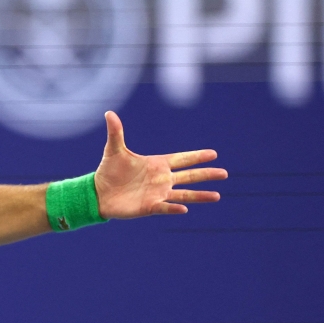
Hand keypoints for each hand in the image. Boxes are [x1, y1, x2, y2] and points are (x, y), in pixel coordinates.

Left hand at [94, 111, 227, 218]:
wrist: (99, 193)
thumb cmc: (109, 171)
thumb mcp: (113, 150)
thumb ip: (116, 132)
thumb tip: (109, 113)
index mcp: (157, 164)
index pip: (182, 159)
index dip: (196, 156)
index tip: (213, 154)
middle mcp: (162, 179)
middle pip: (189, 176)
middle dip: (206, 174)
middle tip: (224, 173)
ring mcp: (157, 194)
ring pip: (183, 194)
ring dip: (199, 195)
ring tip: (217, 196)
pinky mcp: (149, 207)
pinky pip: (165, 207)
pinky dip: (173, 208)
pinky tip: (184, 209)